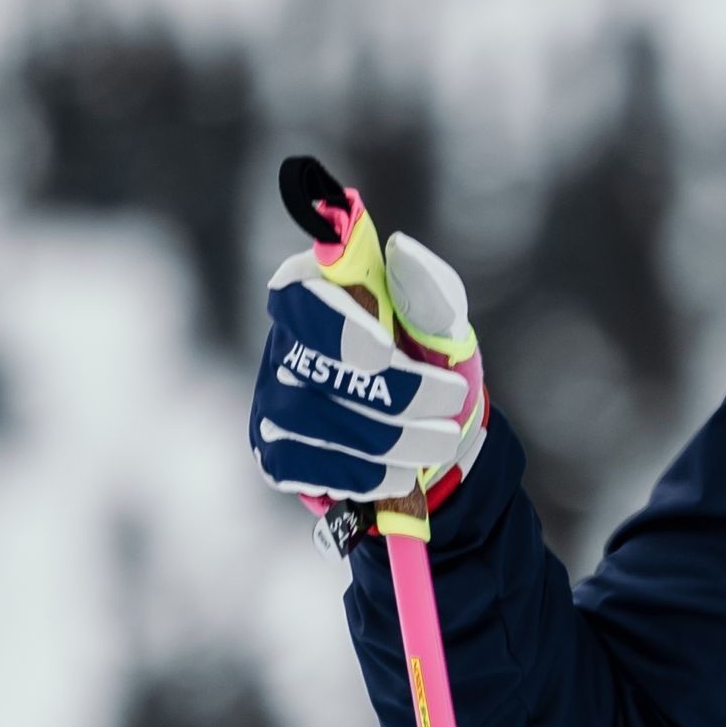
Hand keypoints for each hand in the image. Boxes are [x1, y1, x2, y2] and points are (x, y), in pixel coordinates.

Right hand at [251, 223, 486, 514]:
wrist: (431, 425)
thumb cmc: (428, 356)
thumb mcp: (442, 322)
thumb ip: (428, 290)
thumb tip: (403, 252)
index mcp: (315, 294)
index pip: (298, 298)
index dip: (335, 327)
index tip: (384, 351)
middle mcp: (283, 344)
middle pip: (312, 369)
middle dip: (394, 393)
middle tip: (452, 402)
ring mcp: (273, 400)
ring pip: (311, 423)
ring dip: (388, 439)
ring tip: (439, 442)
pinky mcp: (277, 452)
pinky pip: (305, 469)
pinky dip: (361, 474)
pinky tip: (400, 472)